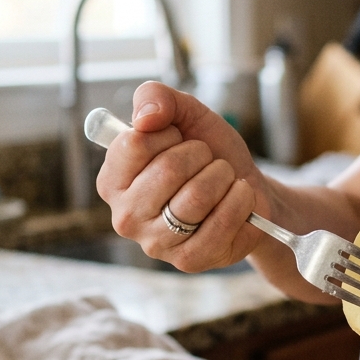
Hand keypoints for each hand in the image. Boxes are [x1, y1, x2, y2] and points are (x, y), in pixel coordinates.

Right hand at [95, 81, 269, 271]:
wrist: (246, 189)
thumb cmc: (209, 154)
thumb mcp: (184, 114)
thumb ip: (156, 97)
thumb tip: (146, 116)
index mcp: (113, 181)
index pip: (135, 144)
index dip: (169, 134)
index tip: (178, 141)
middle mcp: (125, 217)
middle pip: (168, 170)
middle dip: (202, 155)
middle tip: (208, 161)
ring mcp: (156, 245)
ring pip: (197, 197)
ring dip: (224, 177)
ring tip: (225, 180)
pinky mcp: (190, 261)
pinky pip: (222, 224)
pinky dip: (242, 201)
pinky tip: (239, 200)